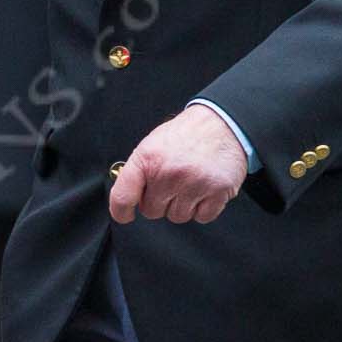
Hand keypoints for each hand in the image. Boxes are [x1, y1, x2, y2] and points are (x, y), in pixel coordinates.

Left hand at [108, 104, 247, 225]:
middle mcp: (168, 173)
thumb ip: (138, 171)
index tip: (124, 215)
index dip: (120, 211)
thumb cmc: (185, 135)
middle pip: (152, 211)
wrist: (221, 124)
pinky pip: (201, 218)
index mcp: (147, 158)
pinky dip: (203, 208)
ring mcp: (193, 184)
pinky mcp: (217, 193)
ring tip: (189, 182)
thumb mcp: (152, 144)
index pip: (123, 196)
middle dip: (159, 201)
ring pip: (177, 217)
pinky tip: (204, 188)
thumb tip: (126, 198)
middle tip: (171, 182)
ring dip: (182, 205)